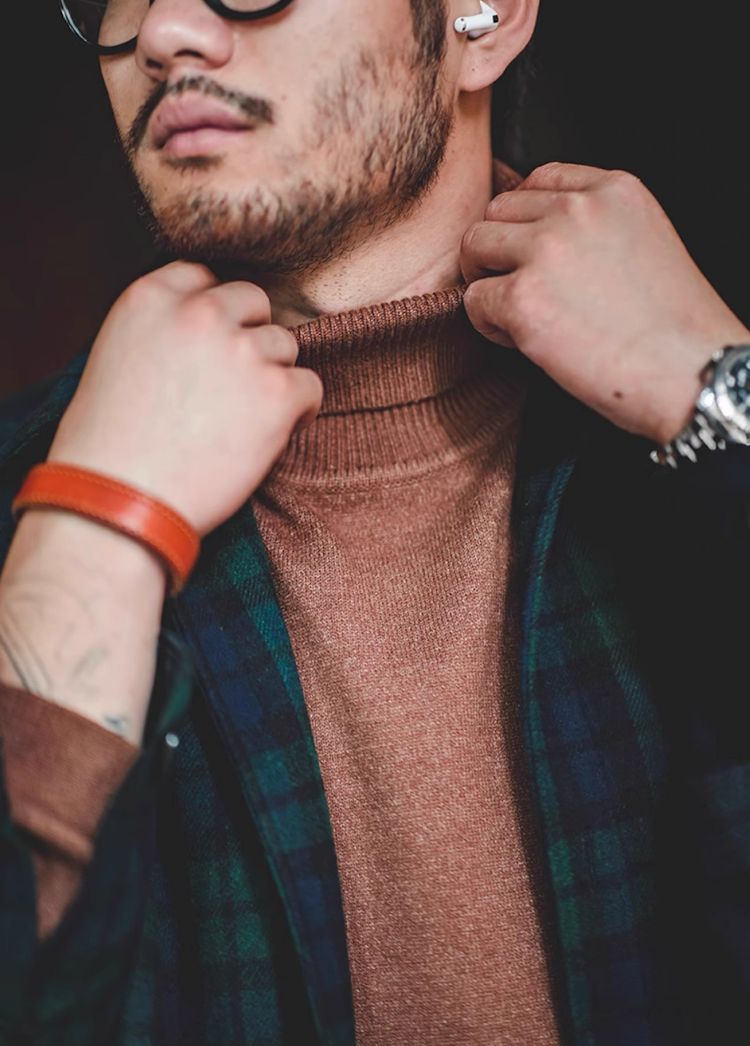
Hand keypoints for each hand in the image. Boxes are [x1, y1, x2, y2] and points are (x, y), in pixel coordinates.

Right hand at [48, 262, 322, 534]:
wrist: (120, 504)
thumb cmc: (108, 450)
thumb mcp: (114, 361)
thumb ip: (159, 331)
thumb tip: (204, 335)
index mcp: (149, 298)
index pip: (203, 277)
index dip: (215, 311)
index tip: (213, 342)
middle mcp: (199, 313)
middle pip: (253, 302)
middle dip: (249, 337)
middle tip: (235, 383)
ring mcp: (241, 351)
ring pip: (284, 344)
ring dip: (272, 376)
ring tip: (246, 418)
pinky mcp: (275, 393)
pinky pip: (310, 386)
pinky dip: (300, 411)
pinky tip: (275, 433)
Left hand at [462, 162, 749, 443]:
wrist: (690, 372)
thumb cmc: (671, 326)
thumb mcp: (645, 241)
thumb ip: (594, 224)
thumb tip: (536, 233)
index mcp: (615, 189)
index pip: (539, 180)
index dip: (528, 221)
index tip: (540, 256)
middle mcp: (577, 209)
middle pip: (498, 210)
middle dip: (501, 251)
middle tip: (527, 291)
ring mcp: (545, 250)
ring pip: (475, 246)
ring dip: (488, 281)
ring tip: (523, 315)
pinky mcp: (522, 298)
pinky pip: (473, 300)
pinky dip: (488, 325)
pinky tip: (524, 341)